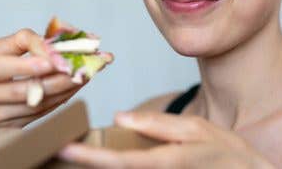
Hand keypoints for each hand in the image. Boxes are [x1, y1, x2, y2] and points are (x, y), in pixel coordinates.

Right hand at [0, 28, 104, 127]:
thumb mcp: (1, 47)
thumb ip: (25, 41)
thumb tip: (55, 47)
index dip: (24, 66)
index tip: (51, 62)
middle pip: (18, 91)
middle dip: (53, 80)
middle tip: (77, 70)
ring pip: (31, 106)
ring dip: (61, 91)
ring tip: (82, 77)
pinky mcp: (3, 130)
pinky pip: (36, 116)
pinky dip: (57, 101)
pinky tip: (72, 89)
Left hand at [58, 111, 273, 167]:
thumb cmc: (226, 152)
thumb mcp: (196, 128)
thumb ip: (157, 125)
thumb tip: (119, 118)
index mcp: (167, 161)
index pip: (121, 161)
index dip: (90, 157)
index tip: (65, 148)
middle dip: (86, 165)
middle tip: (55, 150)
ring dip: (98, 167)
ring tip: (72, 152)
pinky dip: (114, 167)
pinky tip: (99, 160)